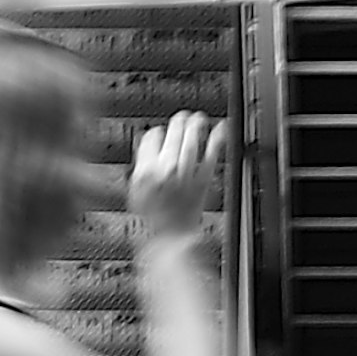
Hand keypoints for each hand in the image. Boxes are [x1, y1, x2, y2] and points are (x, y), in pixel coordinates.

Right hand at [125, 113, 227, 266]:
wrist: (171, 237)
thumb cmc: (152, 218)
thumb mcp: (136, 191)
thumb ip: (141, 165)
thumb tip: (146, 145)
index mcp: (145, 170)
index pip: (151, 138)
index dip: (156, 133)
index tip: (160, 133)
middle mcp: (166, 170)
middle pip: (173, 136)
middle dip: (178, 122)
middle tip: (182, 117)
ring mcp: (186, 174)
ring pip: (192, 142)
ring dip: (196, 126)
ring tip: (199, 118)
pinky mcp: (203, 181)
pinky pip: (211, 156)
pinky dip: (217, 140)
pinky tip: (220, 129)